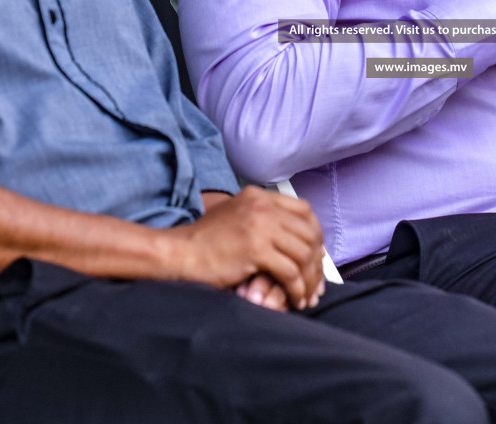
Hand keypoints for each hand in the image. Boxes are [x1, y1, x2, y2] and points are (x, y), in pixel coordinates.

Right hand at [167, 186, 324, 309]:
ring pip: (303, 254)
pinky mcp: (255, 249)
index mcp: (260, 196)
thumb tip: (298, 240)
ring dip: (309, 279)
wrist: (179, 253)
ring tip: (306, 295)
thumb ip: (264, 220)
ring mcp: (260, 226)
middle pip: (309, 233)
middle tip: (316, 283)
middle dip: (317, 261)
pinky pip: (290, 271)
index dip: (315, 235)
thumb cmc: (205, 242)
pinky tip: (295, 299)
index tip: (316, 256)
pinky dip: (297, 288)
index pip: (304, 211)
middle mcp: (263, 206)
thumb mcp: (237, 217)